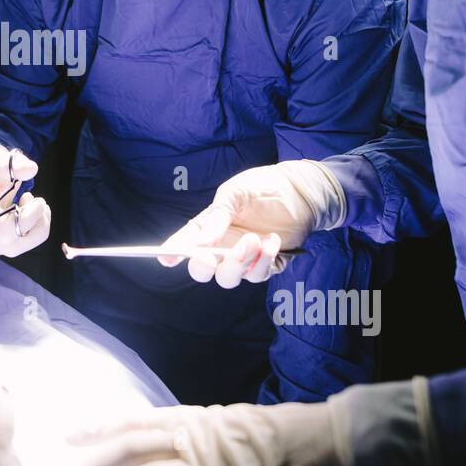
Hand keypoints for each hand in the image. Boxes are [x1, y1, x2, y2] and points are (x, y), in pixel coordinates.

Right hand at [0, 145, 50, 256]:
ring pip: (15, 247)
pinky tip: (17, 214)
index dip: (29, 218)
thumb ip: (16, 164)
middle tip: (40, 204)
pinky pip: (11, 246)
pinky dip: (22, 232)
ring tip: (26, 204)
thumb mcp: (0, 162)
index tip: (41, 201)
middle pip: (13, 244)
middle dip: (36, 225)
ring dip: (31, 227)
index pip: (5, 228)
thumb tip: (31, 169)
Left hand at [69, 401, 345, 465]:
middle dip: (95, 459)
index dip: (100, 428)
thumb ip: (193, 433)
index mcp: (194, 420)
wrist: (321, 443)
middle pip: (132, 447)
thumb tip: (158, 441)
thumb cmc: (279, 434)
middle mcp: (194, 440)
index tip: (70, 433)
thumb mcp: (228, 424)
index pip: (136, 422)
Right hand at [159, 160, 345, 286]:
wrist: (299, 192)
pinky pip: (257, 274)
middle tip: (209, 256)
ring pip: (229, 278)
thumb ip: (218, 217)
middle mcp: (222, 247)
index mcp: (208, 227)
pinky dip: (264, 259)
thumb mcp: (235, 193)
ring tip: (253, 240)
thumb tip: (201, 242)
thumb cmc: (262, 187)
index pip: (185, 243)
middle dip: (202, 267)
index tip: (166, 257)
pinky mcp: (265, 265)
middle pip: (202, 270)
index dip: (173, 252)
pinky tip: (272, 240)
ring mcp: (243, 259)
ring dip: (238, 262)